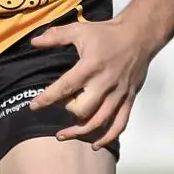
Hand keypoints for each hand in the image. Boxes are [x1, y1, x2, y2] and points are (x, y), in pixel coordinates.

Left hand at [29, 13, 154, 146]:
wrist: (140, 35)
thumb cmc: (107, 33)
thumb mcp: (79, 30)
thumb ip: (55, 36)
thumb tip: (33, 43)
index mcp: (91, 67)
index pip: (65, 87)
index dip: (48, 99)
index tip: (34, 106)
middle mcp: (105, 83)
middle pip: (82, 110)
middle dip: (67, 111)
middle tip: (59, 106)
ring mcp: (119, 93)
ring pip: (100, 121)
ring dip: (80, 132)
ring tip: (62, 136)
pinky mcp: (129, 98)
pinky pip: (120, 123)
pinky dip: (108, 137)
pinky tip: (95, 144)